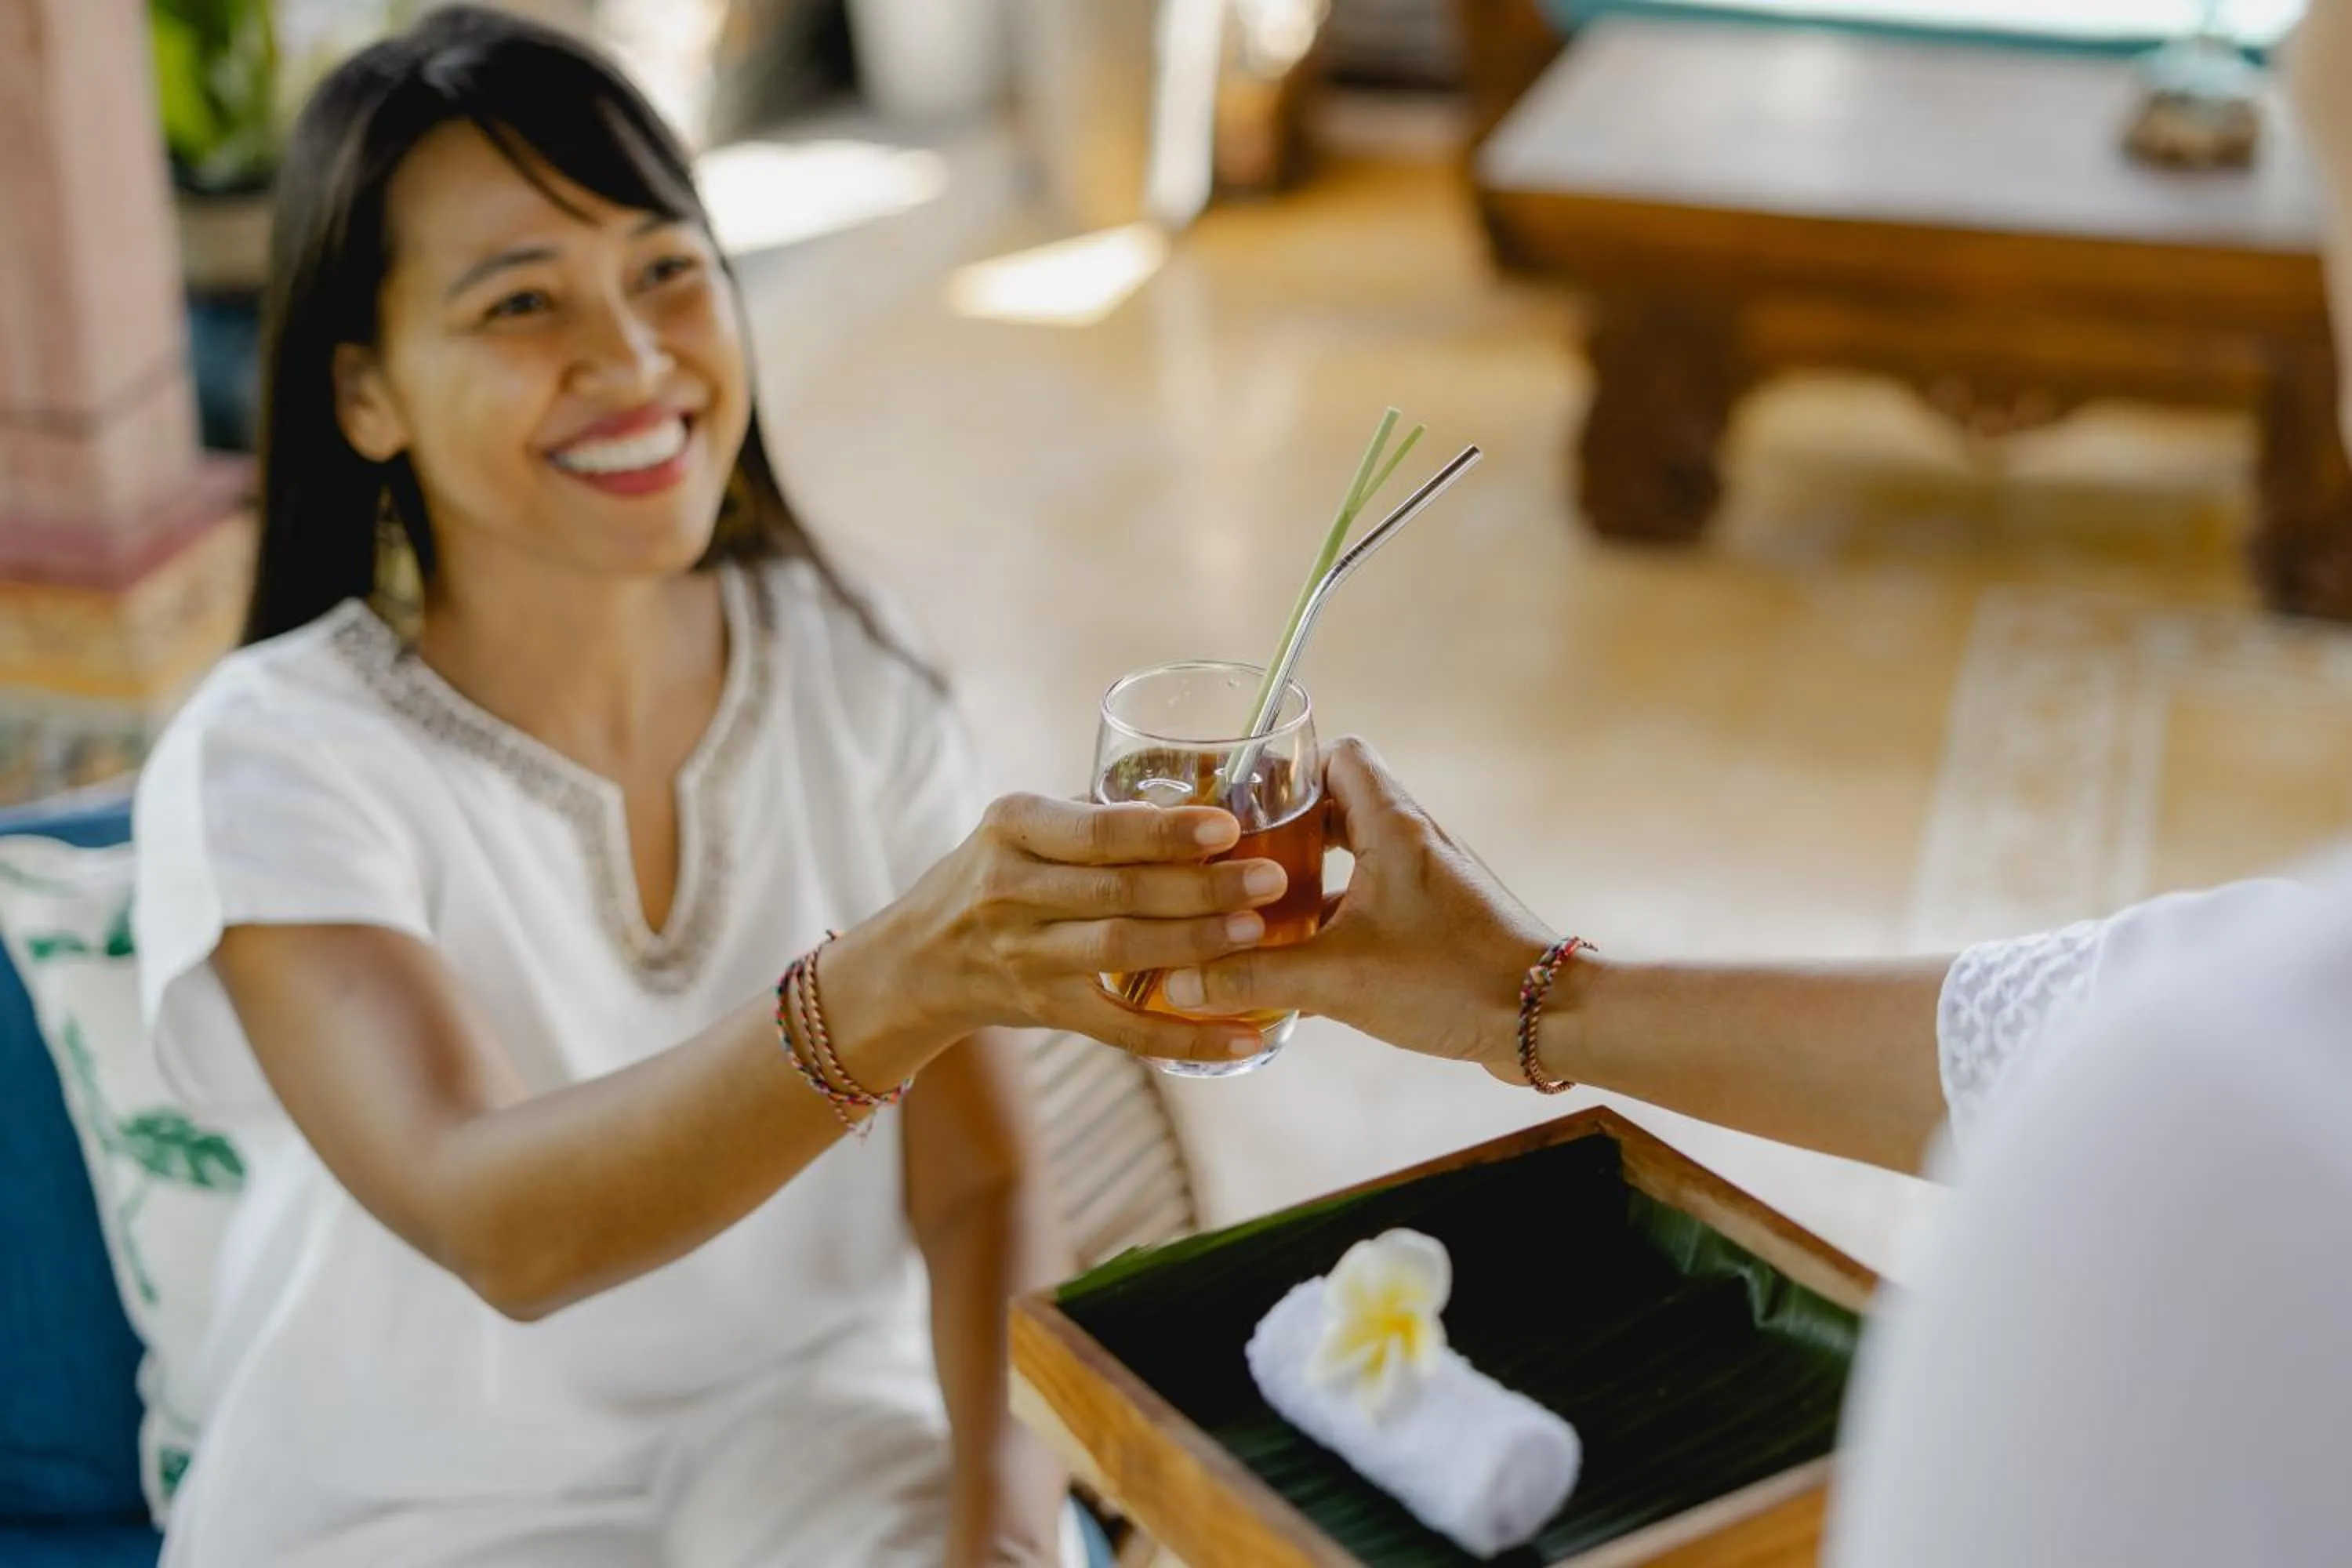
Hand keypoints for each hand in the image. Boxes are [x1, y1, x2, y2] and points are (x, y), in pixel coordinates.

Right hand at [870, 793, 1289, 1064]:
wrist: (919, 958)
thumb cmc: (995, 874)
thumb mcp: (1023, 829)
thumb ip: (1098, 816)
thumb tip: (1206, 794)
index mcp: (1013, 827)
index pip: (1096, 831)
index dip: (1163, 832)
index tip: (1227, 827)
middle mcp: (1010, 891)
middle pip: (1118, 892)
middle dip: (1201, 888)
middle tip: (1269, 879)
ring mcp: (1026, 957)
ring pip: (1121, 953)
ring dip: (1196, 945)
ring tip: (1259, 932)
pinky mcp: (1047, 1011)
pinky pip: (1124, 1031)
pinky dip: (1188, 1038)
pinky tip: (1244, 1038)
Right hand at [1160, 738, 1554, 1077]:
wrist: (1546, 1020)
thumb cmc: (1453, 980)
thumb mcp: (1339, 979)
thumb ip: (1257, 976)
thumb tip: (1184, 982)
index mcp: (1392, 825)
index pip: (1336, 754)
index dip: (1286, 770)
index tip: (1241, 804)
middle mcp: (1413, 841)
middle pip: (1335, 807)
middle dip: (1281, 833)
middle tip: (1234, 864)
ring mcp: (1428, 882)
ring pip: (1353, 861)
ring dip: (1306, 884)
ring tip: (1254, 916)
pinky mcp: (1437, 922)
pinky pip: (1372, 904)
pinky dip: (1334, 924)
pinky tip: (1299, 970)